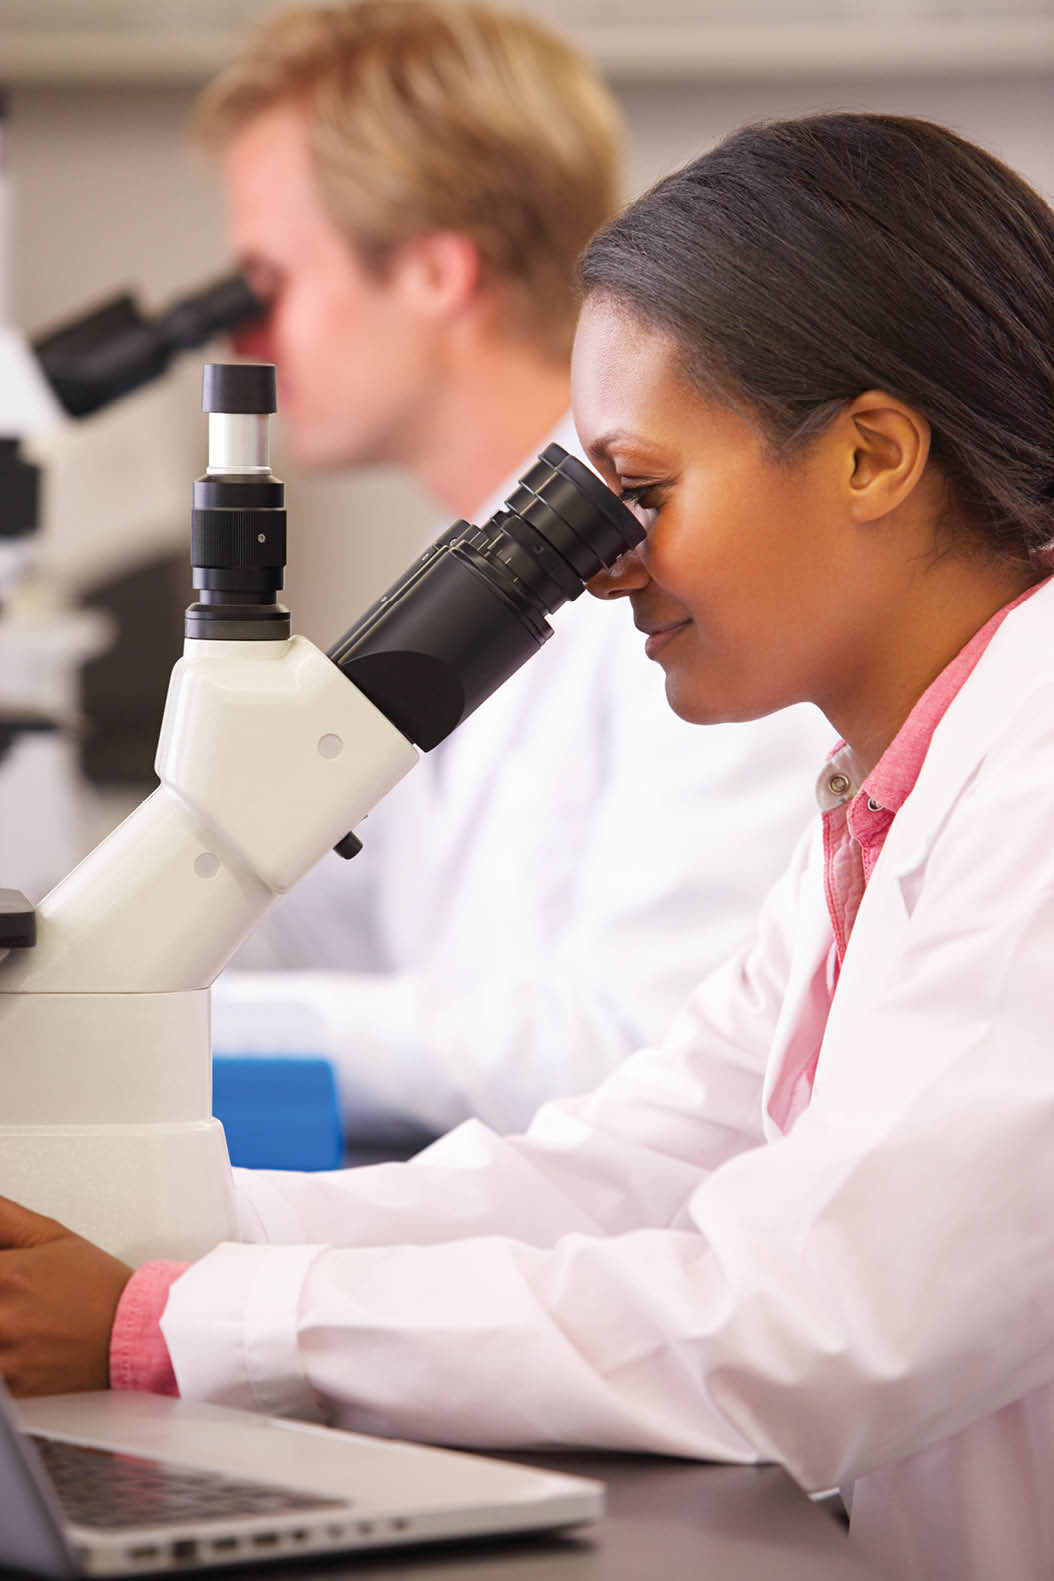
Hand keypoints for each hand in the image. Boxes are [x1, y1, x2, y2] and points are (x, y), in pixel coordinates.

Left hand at [0, 1197, 132, 1396]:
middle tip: (7, 1296)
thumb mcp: (52, 1236)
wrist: (135, 1333)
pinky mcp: (12, 1389)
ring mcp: (4, 1358)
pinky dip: (2, 1353)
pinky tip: (13, 1339)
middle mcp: (2, 1318)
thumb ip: (4, 1218)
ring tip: (11, 1315)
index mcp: (6, 1277)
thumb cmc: (98, 1286)